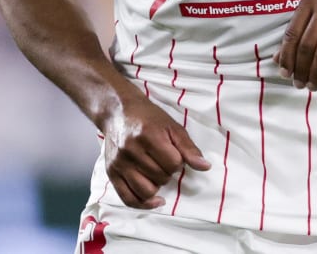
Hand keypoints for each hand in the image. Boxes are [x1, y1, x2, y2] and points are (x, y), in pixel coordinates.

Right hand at [100, 94, 210, 208]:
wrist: (118, 112)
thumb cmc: (147, 118)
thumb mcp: (171, 126)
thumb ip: (188, 148)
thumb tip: (205, 167)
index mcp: (148, 136)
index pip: (173, 163)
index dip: (178, 161)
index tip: (173, 154)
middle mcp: (131, 150)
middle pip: (160, 177)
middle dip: (167, 172)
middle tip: (162, 160)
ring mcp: (119, 163)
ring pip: (146, 191)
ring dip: (156, 186)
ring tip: (155, 173)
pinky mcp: (111, 172)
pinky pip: (128, 198)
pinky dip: (143, 203)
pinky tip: (154, 199)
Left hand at [274, 0, 316, 90]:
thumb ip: (300, 27)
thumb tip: (279, 56)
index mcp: (310, 0)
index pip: (292, 34)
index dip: (286, 56)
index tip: (284, 73)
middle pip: (306, 45)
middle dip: (300, 69)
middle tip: (298, 84)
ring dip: (316, 73)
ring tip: (313, 85)